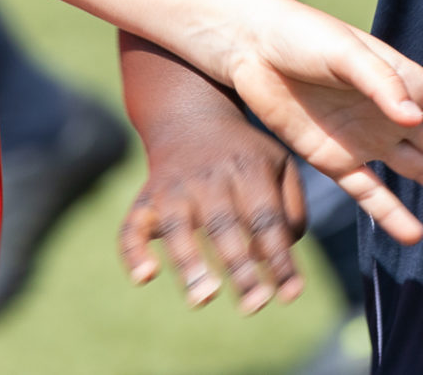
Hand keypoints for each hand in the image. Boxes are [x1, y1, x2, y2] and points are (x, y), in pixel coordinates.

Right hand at [120, 102, 307, 313]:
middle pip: (224, 226)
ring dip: (189, 262)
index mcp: (248, 169)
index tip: (290, 295)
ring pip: (178, 227)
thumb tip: (277, 257)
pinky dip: (133, 252)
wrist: (190, 115)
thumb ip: (291, 211)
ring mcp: (173, 188)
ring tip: (204, 298)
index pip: (266, 220)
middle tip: (255, 306)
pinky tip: (144, 277)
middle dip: (239, 268)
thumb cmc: (244, 155)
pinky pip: (131, 227)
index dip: (279, 258)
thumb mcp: (279, 165)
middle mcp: (209, 177)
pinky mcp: (145, 200)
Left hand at [218, 6, 422, 247]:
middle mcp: (393, 113)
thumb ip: (380, 82)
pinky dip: (392, 214)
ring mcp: (367, 139)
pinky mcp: (335, 159)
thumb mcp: (344, 50)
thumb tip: (414, 117)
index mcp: (404, 81)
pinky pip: (370, 193)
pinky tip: (416, 233)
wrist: (252, 48)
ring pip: (422, 171)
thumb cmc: (304, 36)